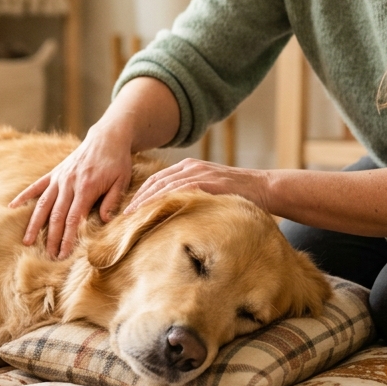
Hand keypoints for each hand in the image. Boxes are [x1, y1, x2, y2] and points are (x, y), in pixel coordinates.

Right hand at [10, 125, 134, 259]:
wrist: (107, 137)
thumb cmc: (117, 162)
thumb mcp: (122, 181)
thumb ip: (112, 201)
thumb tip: (103, 220)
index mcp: (86, 187)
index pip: (74, 218)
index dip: (68, 237)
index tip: (64, 254)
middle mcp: (68, 183)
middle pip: (57, 215)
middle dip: (52, 238)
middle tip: (49, 257)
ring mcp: (59, 178)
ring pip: (43, 204)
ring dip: (35, 224)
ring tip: (27, 241)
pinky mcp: (54, 173)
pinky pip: (36, 186)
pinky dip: (23, 196)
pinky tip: (12, 207)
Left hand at [124, 158, 275, 216]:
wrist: (264, 188)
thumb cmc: (237, 196)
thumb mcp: (209, 193)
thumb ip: (190, 198)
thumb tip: (171, 217)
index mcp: (189, 168)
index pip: (157, 181)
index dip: (140, 196)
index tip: (127, 211)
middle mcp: (190, 168)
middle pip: (155, 183)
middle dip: (137, 199)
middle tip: (122, 217)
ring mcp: (199, 173)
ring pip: (163, 186)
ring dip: (145, 202)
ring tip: (131, 217)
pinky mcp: (207, 182)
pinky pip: (180, 191)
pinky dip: (164, 201)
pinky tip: (153, 212)